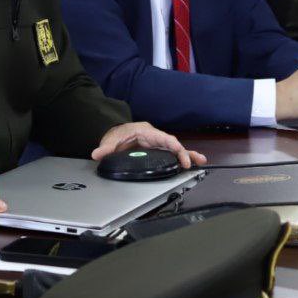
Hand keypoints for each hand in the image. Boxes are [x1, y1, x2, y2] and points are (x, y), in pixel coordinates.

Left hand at [91, 122, 206, 168]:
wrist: (115, 132)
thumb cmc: (117, 133)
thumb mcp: (110, 139)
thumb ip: (105, 147)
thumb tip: (97, 154)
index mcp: (147, 132)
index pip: (163, 138)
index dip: (172, 145)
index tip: (179, 152)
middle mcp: (155, 138)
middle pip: (173, 144)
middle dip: (184, 152)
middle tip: (194, 162)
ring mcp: (157, 145)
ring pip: (174, 149)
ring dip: (187, 155)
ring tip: (200, 162)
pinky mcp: (156, 151)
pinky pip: (170, 154)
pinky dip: (180, 159)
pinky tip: (189, 165)